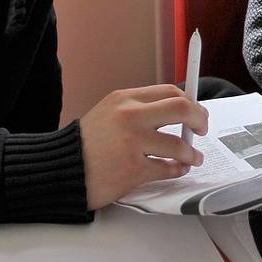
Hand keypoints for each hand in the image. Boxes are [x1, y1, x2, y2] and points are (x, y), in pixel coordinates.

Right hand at [79, 84, 208, 209]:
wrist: (59, 169)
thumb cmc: (85, 145)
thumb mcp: (108, 113)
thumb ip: (138, 110)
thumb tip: (175, 113)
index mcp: (124, 99)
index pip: (170, 92)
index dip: (190, 102)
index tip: (196, 112)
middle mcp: (130, 116)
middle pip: (182, 109)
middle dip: (200, 119)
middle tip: (202, 129)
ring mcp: (133, 142)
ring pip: (179, 144)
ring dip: (192, 154)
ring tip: (193, 158)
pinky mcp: (133, 169)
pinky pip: (168, 168)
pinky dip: (178, 170)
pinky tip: (177, 169)